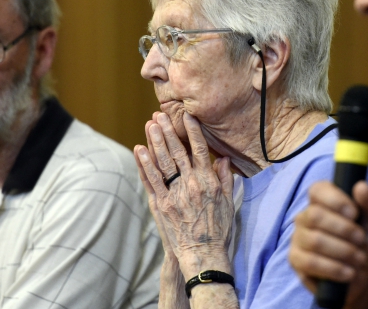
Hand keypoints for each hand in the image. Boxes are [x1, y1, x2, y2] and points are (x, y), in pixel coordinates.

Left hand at [134, 111, 233, 279]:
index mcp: (208, 182)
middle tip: (161, 114)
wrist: (203, 253)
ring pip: (163, 163)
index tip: (188, 117)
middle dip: (169, 131)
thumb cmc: (218, 229)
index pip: (200, 150)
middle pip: (178, 152)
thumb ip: (225, 178)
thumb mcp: (228, 202)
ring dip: (155, 142)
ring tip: (150, 125)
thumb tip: (223, 158)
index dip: (193, 132)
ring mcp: (174, 194)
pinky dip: (144, 164)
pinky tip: (140, 150)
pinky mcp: (161, 205)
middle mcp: (191, 185)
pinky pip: (151, 180)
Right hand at [289, 181, 367, 308]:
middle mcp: (305, 216)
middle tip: (361, 239)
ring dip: (343, 251)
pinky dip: (334, 268)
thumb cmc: (366, 241)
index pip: (317, 190)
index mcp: (323, 200)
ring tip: (360, 259)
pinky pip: (310, 262)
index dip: (335, 200)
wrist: (364, 274)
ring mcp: (298, 238)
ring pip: (314, 240)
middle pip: (315, 215)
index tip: (354, 213)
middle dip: (343, 229)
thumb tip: (360, 187)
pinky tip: (349, 272)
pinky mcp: (296, 260)